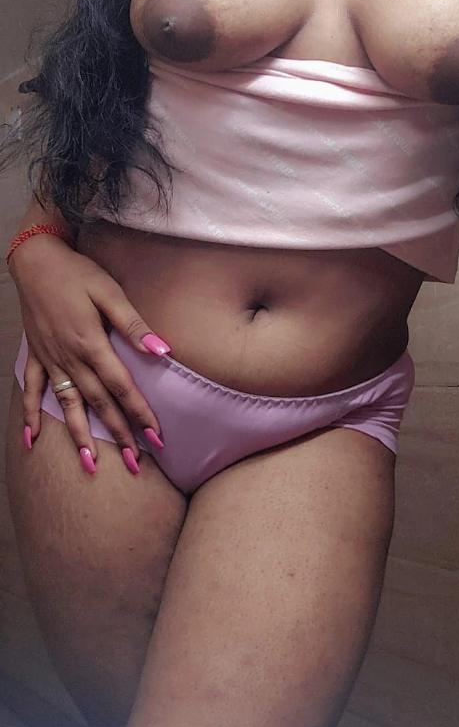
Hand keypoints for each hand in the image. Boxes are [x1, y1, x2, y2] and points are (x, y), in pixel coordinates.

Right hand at [10, 234, 169, 473]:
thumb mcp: (110, 292)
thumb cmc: (77, 273)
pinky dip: (30, 415)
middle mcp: (70, 358)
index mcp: (91, 344)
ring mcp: (50, 360)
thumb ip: (133, 324)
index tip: (156, 438)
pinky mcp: (36, 355)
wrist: (36, 260)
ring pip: (68, 405)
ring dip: (79, 436)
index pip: (122, 387)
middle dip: (119, 435)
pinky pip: (31, 390)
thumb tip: (162, 350)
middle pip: (99, 403)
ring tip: (90, 466)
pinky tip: (32, 439)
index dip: (140, 413)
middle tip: (135, 464)